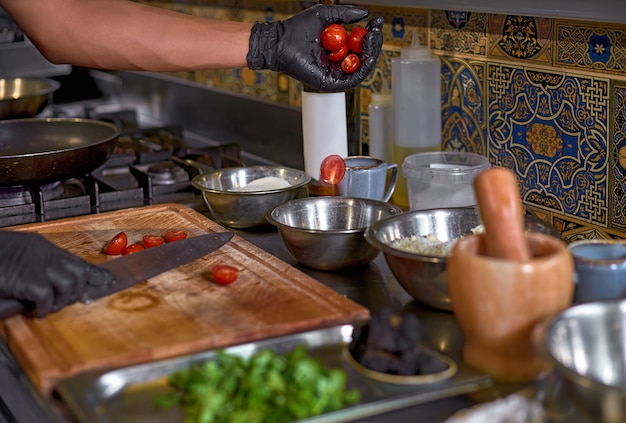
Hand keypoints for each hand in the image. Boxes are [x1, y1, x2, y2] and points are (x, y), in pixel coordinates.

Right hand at [0, 231, 113, 316]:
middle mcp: (45, 254)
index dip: (93, 274)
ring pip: (69, 285)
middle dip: (75, 291)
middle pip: (78, 273)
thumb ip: (36, 264)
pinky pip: (48, 297)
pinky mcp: (28, 279)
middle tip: (62, 302)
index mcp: (42, 247)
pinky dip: (44, 307)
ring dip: (60, 300)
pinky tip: (35, 310)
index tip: (107, 282)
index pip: (77, 261)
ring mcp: (38, 266)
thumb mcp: (18, 255)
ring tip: (46, 307)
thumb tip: (49, 284)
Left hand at [247, 4, 383, 91]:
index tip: (376, 23)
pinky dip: (362, 69)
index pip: (360, 45)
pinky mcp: (329, 83)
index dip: (370, 35)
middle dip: (373, 45)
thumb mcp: (326, 16)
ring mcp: (334, 74)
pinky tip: (366, 56)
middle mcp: (337, 63)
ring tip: (371, 39)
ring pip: (361, 69)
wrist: (281, 41)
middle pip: (364, 58)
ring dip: (371, 54)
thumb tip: (365, 13)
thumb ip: (345, 14)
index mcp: (337, 50)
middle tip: (374, 32)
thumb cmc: (296, 29)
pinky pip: (351, 80)